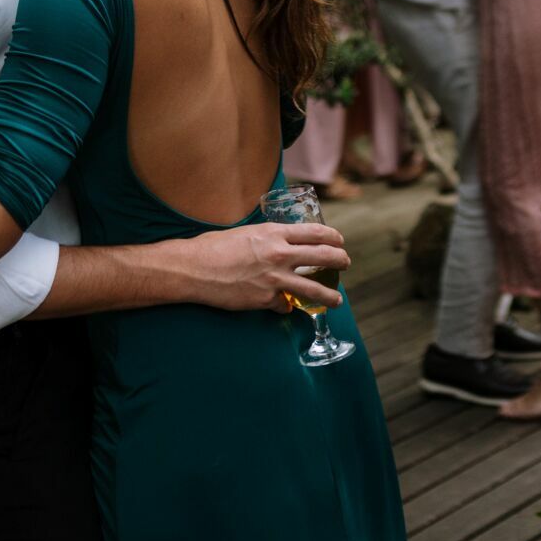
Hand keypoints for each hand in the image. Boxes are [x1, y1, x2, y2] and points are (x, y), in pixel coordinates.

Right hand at [184, 222, 349, 313]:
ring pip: (314, 288)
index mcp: (274, 234)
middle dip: (340, 260)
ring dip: (330, 295)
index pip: (315, 233)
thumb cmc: (214, 247)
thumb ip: (266, 238)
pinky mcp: (266, 300)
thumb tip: (279, 244)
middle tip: (345, 263)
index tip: (339, 241)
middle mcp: (279, 255)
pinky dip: (287, 306)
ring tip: (338, 300)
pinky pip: (285, 304)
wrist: (195, 268)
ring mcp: (275, 279)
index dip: (332, 237)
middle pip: (323, 256)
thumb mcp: (246, 233)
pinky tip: (287, 307)